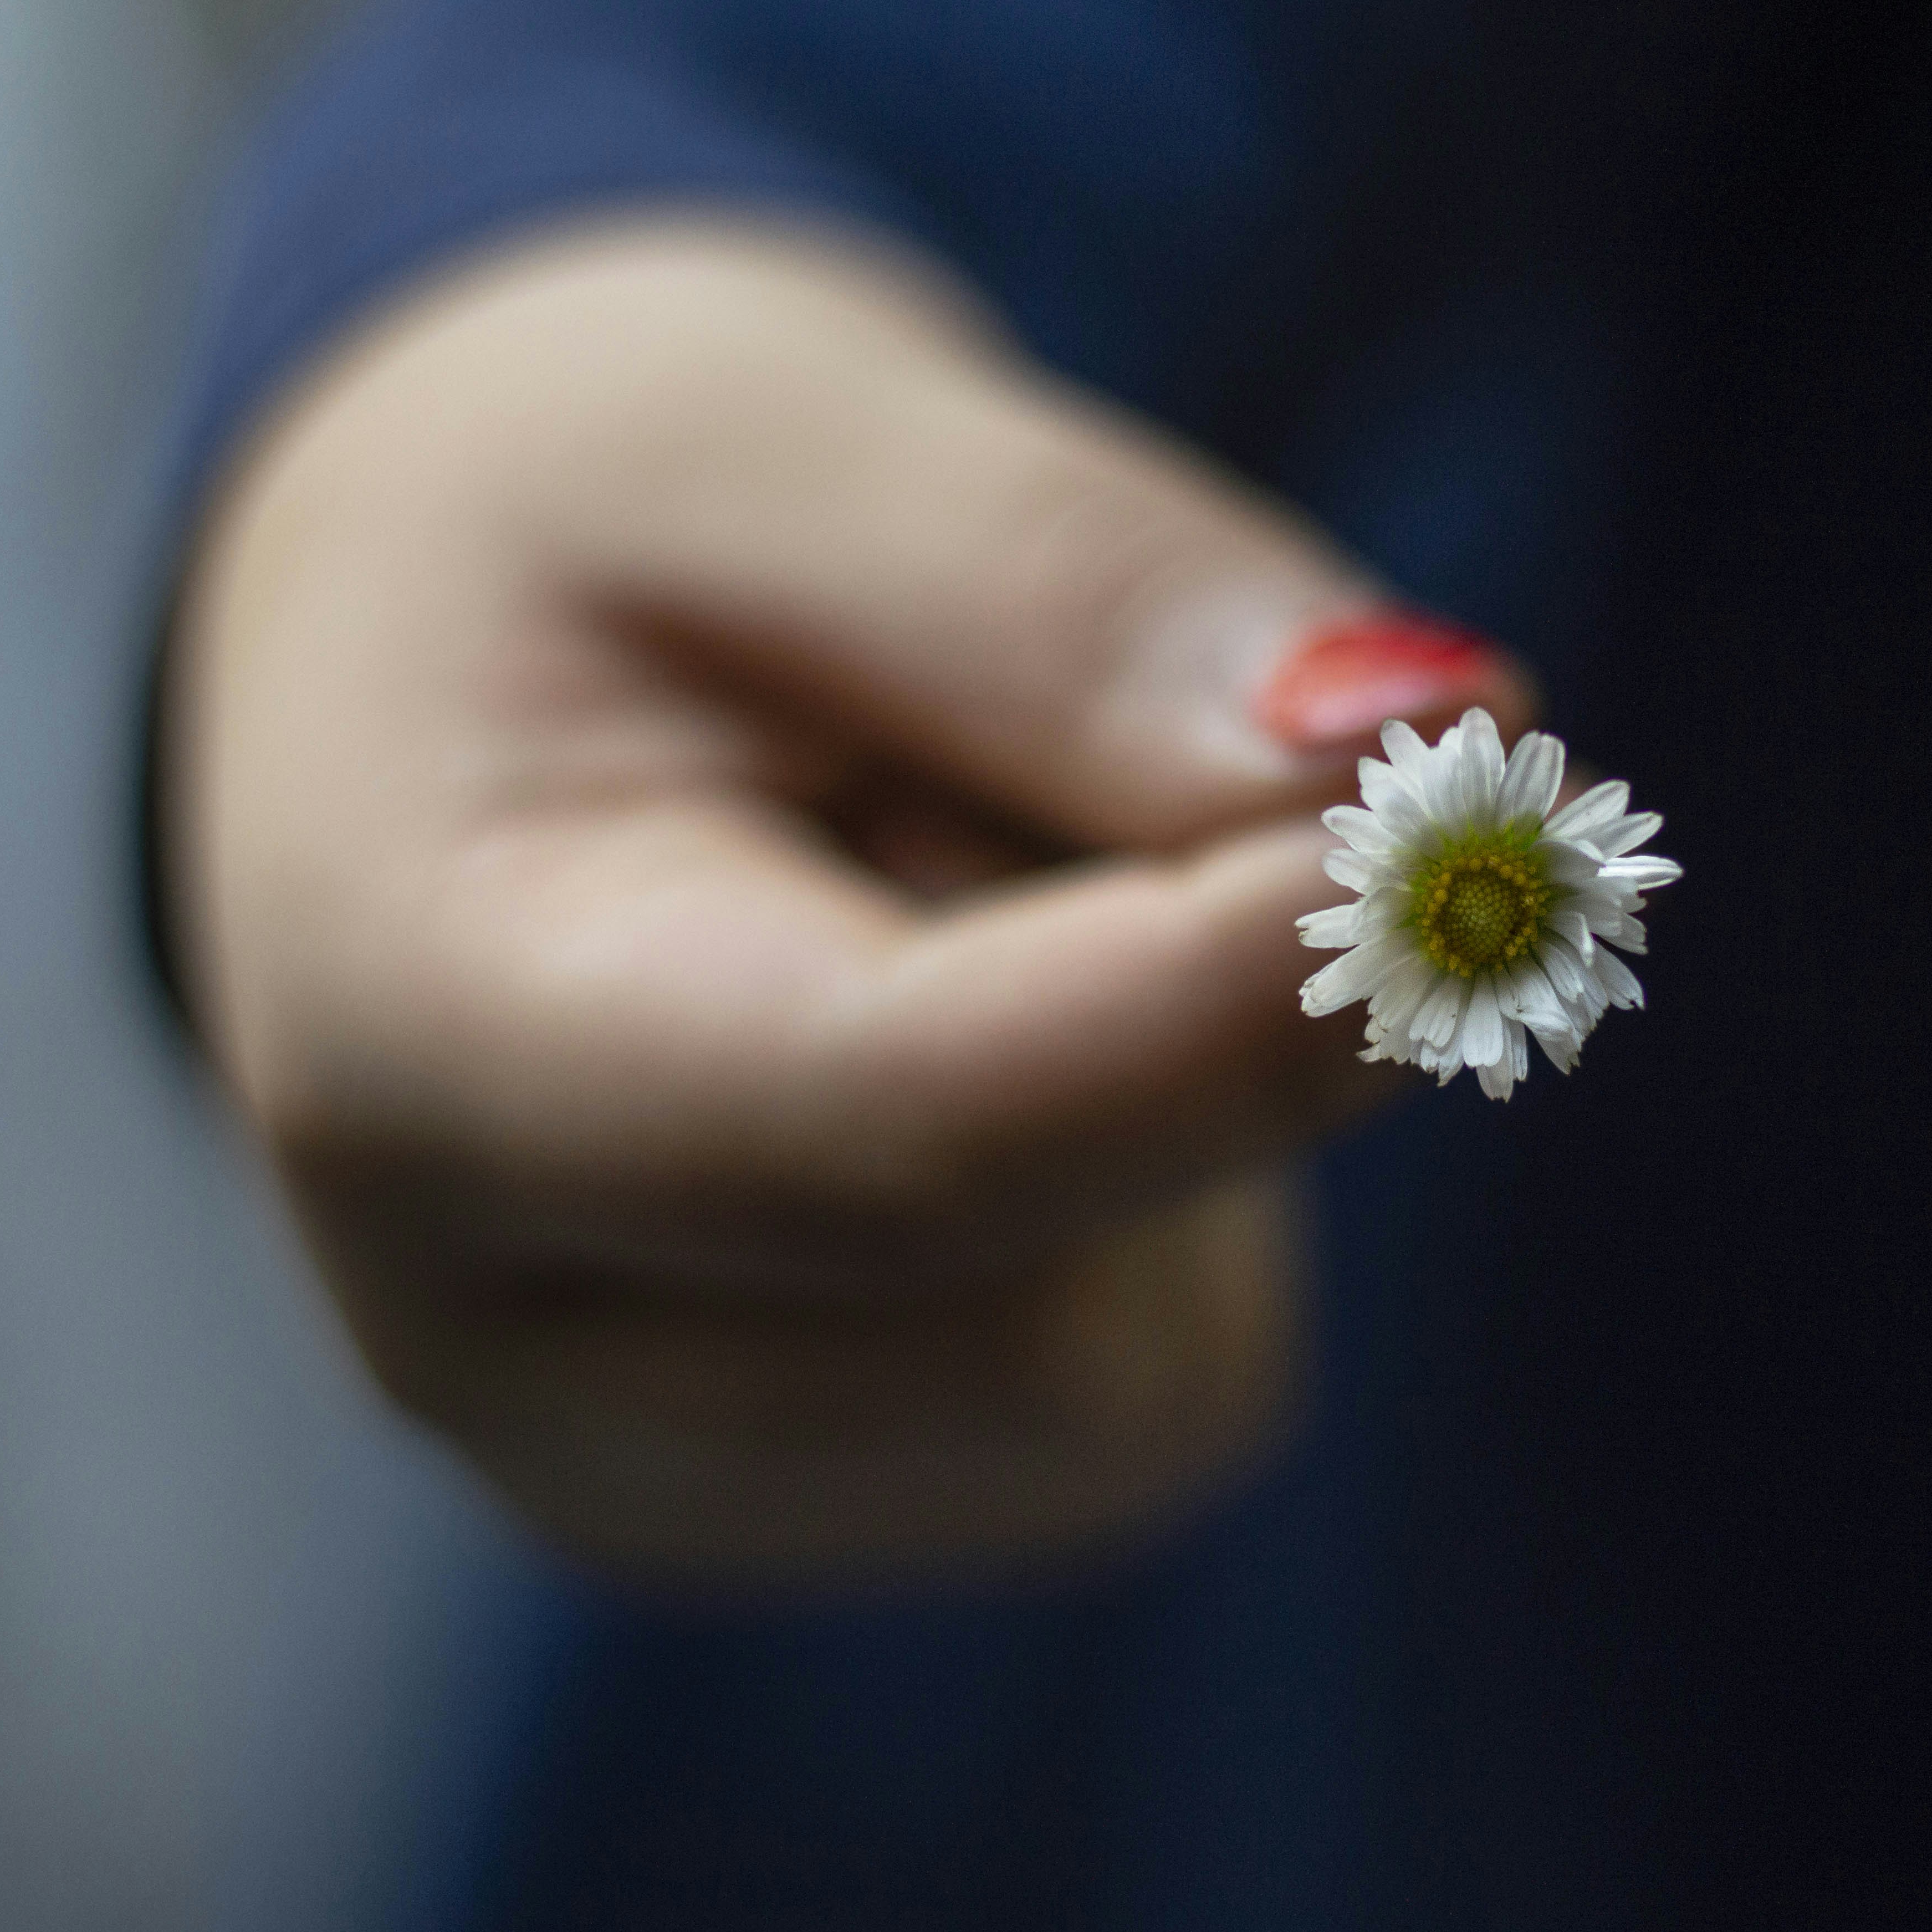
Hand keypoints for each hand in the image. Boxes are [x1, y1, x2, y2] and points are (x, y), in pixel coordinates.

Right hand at [163, 217, 1530, 1578]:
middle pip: (1077, 1310)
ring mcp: (667, 1470)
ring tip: (953, 896)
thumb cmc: (596, 528)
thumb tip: (1400, 766)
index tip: (1505, 822)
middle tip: (1050, 771)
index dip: (1250, 1001)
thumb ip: (1063, 597)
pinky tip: (983, 1025)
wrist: (469, 679)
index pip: (910, 1125)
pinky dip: (1168, 1189)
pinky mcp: (834, 1496)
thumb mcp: (772, 434)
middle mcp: (509, 1346)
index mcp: (426, 1053)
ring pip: (1155, 1375)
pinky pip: (1162, 1391)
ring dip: (1176, 1095)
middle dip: (1198, 1020)